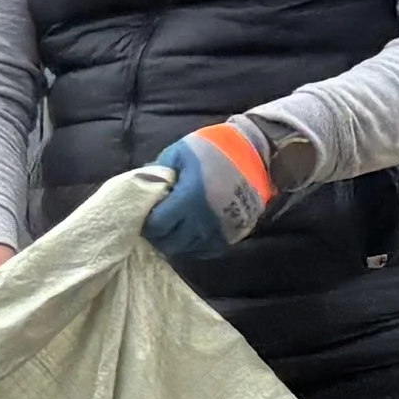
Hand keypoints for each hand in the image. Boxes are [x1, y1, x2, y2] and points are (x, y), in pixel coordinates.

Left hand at [139, 122, 281, 263]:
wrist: (257, 152)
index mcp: (189, 198)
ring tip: (173, 228)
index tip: (147, 215)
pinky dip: (196, 245)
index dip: (148, 223)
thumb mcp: (179, 153)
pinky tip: (190, 232)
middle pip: (171, 244)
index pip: (158, 226)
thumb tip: (141, 193)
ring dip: (177, 242)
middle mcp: (205, 220)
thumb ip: (157, 175)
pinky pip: (208, 250)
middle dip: (159, 236)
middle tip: (157, 224)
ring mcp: (222, 230)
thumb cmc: (214, 148)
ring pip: (189, 250)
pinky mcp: (235, 235)